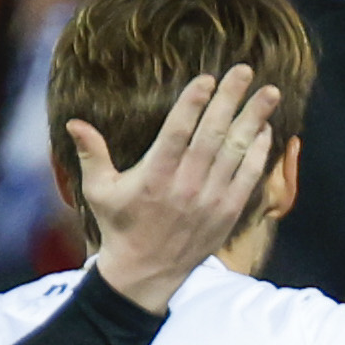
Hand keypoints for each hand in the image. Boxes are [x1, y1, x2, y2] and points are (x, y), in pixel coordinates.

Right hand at [72, 62, 279, 303]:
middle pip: (213, 134)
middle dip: (231, 100)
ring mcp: (210, 200)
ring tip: (270, 93)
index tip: (207, 79)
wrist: (145, 274)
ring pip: (236, 152)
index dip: (193, 103)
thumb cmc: (120, 227)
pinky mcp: (226, 213)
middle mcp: (185, 185)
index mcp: (154, 176)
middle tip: (245, 70)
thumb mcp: (99, 191)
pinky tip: (265, 130)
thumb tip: (74, 121)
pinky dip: (259, 153)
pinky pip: (248, 178)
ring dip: (254, 120)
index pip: (178, 131)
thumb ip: (91, 154)